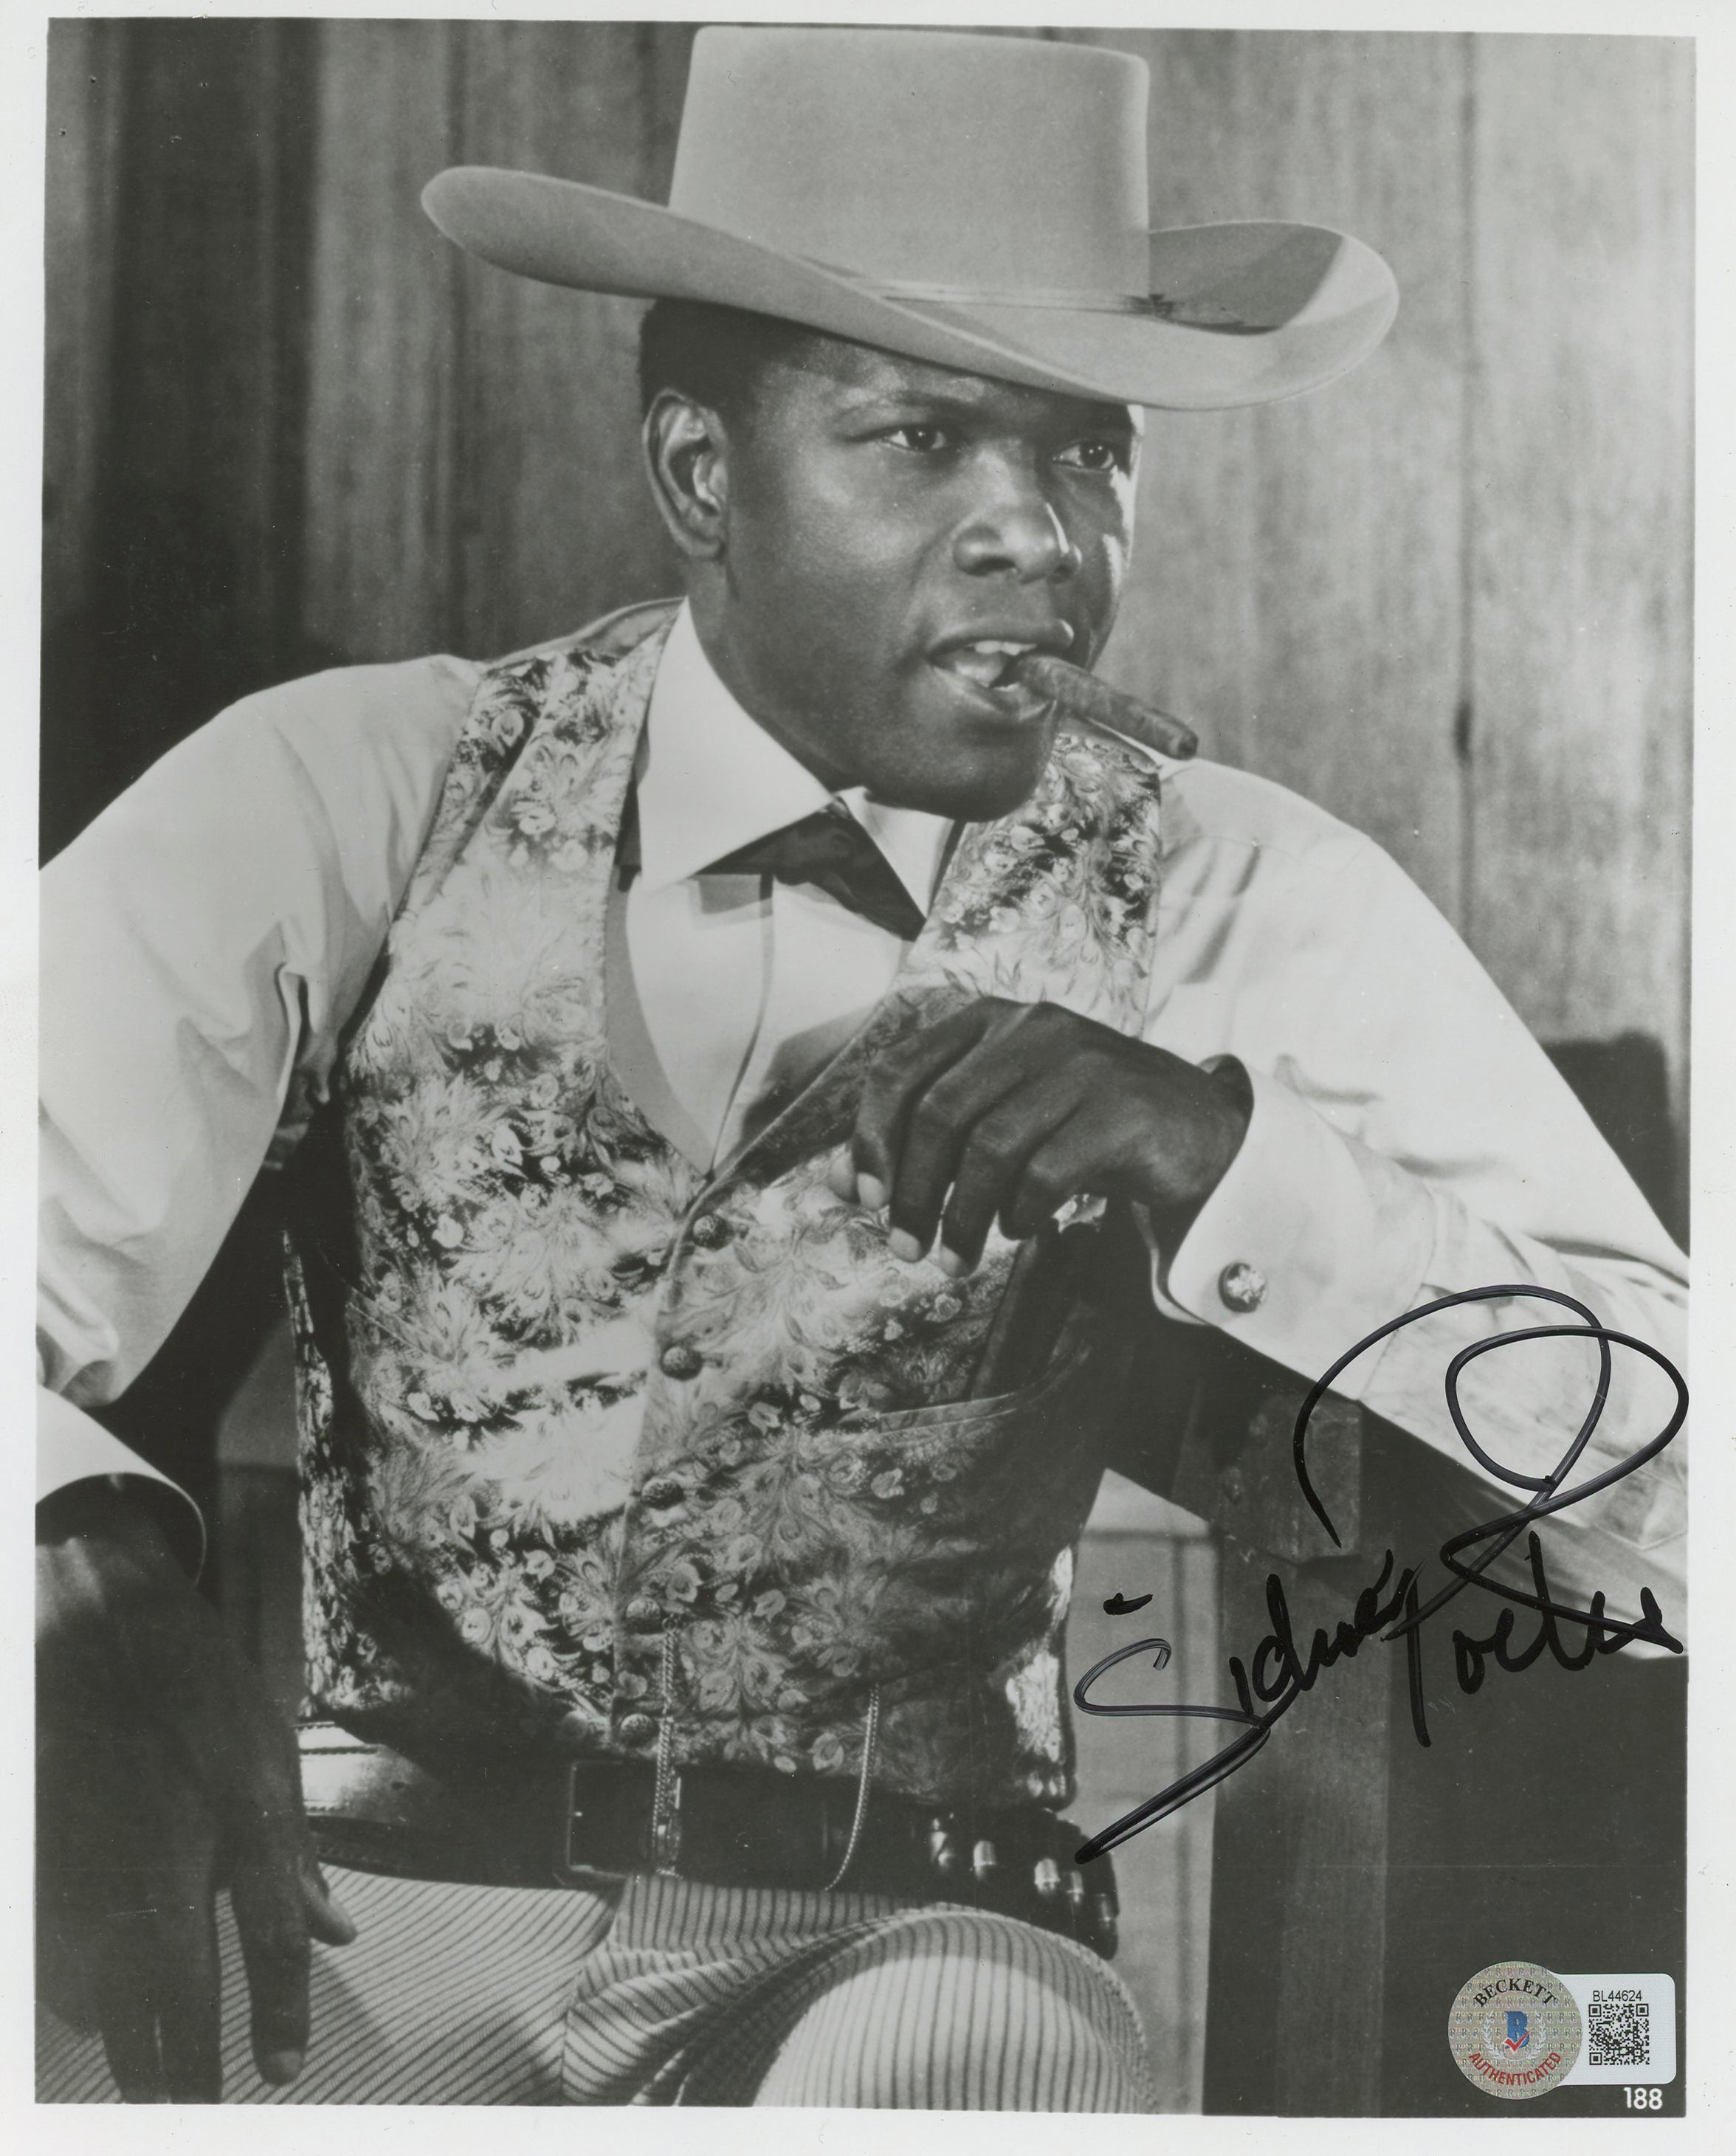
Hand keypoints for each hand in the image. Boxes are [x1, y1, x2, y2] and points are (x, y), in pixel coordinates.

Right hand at [36, 1479, 354, 2101]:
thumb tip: (340, 1933)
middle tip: (195, 2106)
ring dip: (128, 2041)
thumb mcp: (266, 1752)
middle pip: (171, 1994)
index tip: (278, 2076)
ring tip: (154, 2071)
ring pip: (99, 1994)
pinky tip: (98, 2008)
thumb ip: (294, 1857)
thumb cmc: (196, 1685)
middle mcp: (162, 1851)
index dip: (277, 2016)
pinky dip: (77, 1995)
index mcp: (236, 1815)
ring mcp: (91, 1862)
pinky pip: (54, 1960)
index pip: (266, 1940)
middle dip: (184, 2067)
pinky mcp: (42, 1863)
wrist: (96, 1619)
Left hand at [829, 997, 1250, 1274]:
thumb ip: (927, 1137)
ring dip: (961, 1216)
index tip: (861, 1199)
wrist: (1199, 1131)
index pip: (899, 1070)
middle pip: (938, 1113)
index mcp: (990, 1019)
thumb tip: (841, 1183)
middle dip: (910, 1191)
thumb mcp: (1001, 1115)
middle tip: (905, 1248)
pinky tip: (1019, 1228)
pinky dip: (1020, 1211)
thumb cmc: (1080, 1125)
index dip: (868, 1138)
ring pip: (989, 1146)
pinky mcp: (1122, 1110)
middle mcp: (1032, 1028)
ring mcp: (1082, 1064)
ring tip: (956, 1258)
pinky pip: (1046, 1172)